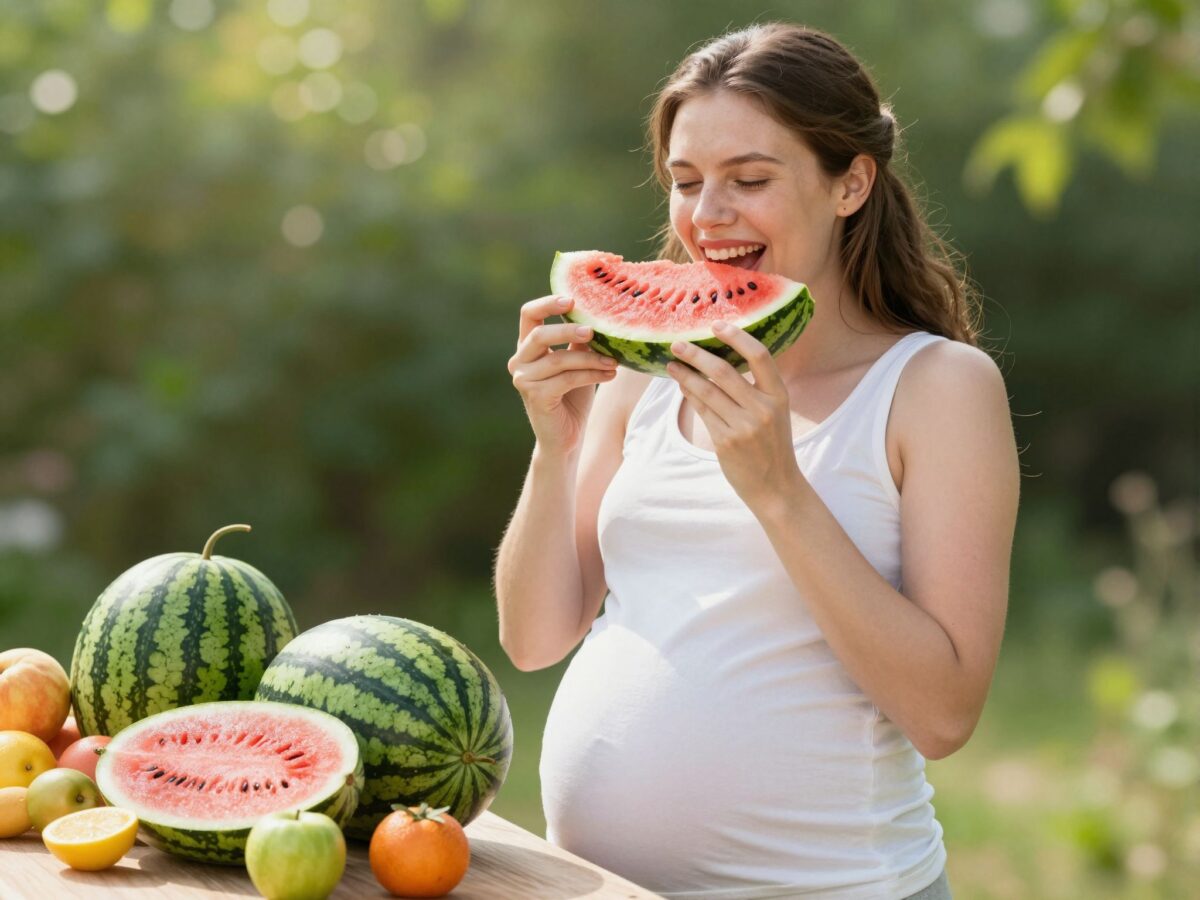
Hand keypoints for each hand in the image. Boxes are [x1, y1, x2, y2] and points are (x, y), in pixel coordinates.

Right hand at [508, 295, 618, 453]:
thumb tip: (601, 314)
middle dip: (568, 330)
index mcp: (527, 347)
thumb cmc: (572, 397)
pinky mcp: (535, 396)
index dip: (547, 303)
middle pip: (539, 334)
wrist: (565, 438)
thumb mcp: (576, 363)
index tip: (573, 299)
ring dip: (590, 358)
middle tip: (594, 330)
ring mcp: (523, 380)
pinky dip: (591, 374)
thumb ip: (579, 341)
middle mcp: (519, 361)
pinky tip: (610, 374)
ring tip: (613, 360)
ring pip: (558, 359)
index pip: (528, 315)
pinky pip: (566, 379)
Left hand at [666, 322, 801, 509]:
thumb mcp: (775, 413)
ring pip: (706, 391)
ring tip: (671, 365)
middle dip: (695, 354)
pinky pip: (702, 411)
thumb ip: (755, 390)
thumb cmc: (772, 446)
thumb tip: (719, 362)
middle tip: (677, 343)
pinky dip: (690, 396)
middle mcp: (762, 408)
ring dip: (685, 375)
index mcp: (779, 396)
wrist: (776, 487)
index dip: (736, 336)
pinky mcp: (725, 442)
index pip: (759, 355)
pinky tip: (682, 387)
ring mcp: (743, 426)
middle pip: (723, 371)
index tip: (717, 325)